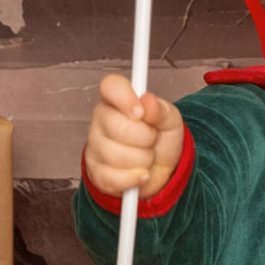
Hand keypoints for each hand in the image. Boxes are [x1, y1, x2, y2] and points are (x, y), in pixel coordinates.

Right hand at [84, 74, 184, 198]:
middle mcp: (100, 120)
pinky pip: (115, 177)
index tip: (141, 112)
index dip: (125, 98)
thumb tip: (148, 101)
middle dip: (146, 138)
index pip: (110, 86)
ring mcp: (95, 147)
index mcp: (116, 100)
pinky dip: (135, 178)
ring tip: (146, 156)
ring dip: (144, 160)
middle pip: (119, 127)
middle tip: (151, 139)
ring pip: (119, 156)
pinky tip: (140, 173)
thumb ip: (161, 110)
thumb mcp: (170, 120)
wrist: (162, 171)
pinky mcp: (96, 173)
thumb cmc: (161, 139)